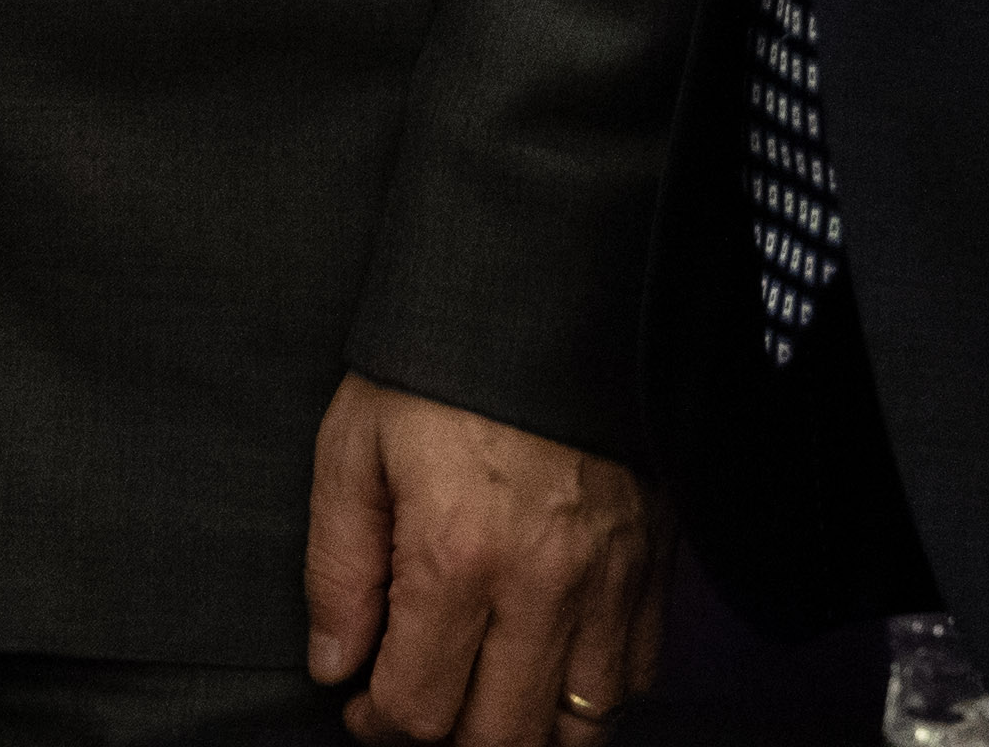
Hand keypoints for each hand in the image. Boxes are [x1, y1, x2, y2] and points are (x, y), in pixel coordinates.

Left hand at [302, 374, 658, 745]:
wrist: (541, 287)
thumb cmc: (437, 362)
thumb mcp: (353, 447)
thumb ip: (337, 569)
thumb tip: (334, 665)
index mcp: (457, 556)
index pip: (419, 709)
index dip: (376, 724)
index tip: (360, 702)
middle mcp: (544, 584)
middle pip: (502, 739)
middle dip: (446, 739)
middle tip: (414, 701)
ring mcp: (610, 579)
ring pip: (581, 728)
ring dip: (524, 729)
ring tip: (481, 693)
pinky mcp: (654, 563)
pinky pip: (637, 677)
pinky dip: (593, 695)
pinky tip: (548, 663)